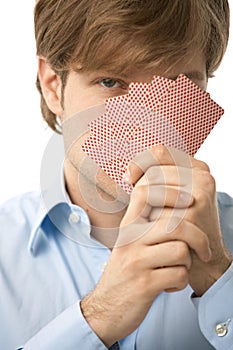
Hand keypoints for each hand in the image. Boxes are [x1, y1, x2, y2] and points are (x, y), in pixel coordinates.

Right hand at [80, 145, 228, 345]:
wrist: (106, 307)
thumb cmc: (126, 271)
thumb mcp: (129, 242)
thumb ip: (147, 224)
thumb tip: (178, 203)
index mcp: (128, 226)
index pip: (145, 193)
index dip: (170, 192)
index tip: (188, 200)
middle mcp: (130, 239)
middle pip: (175, 224)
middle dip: (199, 238)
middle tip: (204, 250)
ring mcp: (136, 261)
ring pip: (181, 250)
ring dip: (187, 264)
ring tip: (177, 270)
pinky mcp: (144, 284)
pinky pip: (179, 275)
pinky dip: (181, 283)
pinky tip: (168, 284)